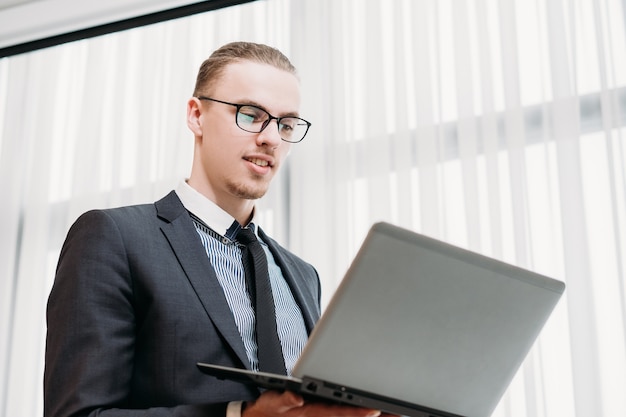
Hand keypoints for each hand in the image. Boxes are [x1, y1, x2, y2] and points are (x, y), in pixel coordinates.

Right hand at [242, 390, 391, 416]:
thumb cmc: (269, 410)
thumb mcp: (273, 402)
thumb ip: (285, 399)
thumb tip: (297, 397)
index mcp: (314, 412)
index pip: (340, 412)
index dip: (357, 411)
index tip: (374, 410)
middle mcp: (324, 415)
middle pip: (352, 415)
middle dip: (375, 414)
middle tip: (397, 413)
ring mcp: (326, 415)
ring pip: (352, 415)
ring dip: (374, 414)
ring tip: (397, 412)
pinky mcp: (325, 413)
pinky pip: (346, 414)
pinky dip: (362, 413)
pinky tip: (377, 412)